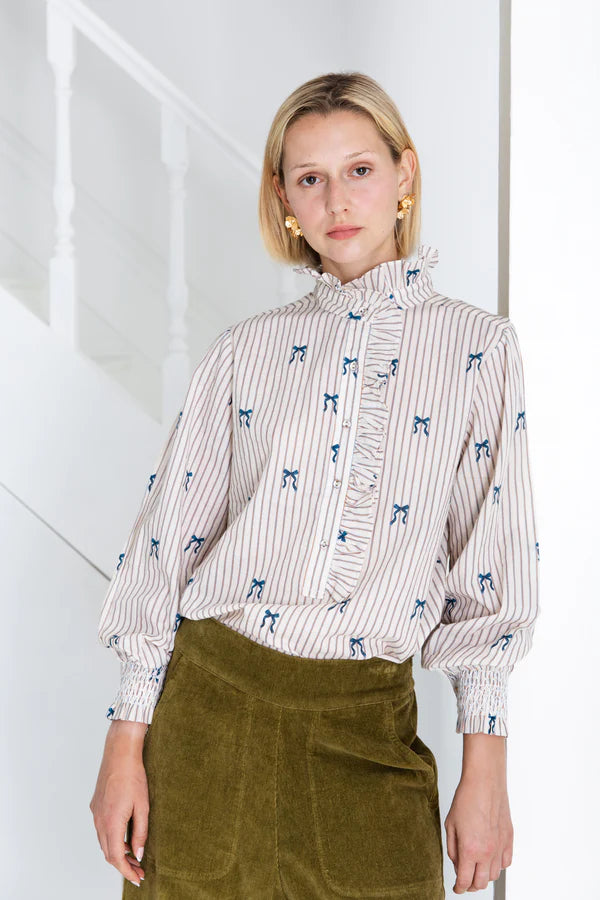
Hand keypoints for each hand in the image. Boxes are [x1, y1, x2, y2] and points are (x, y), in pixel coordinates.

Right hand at [90, 720, 148, 886]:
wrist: (119, 753)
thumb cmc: (134, 776)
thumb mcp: (143, 806)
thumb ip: (141, 832)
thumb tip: (138, 854)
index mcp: (111, 822)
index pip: (116, 857)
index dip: (126, 871)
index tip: (137, 878)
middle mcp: (99, 820)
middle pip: (108, 852)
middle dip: (123, 865)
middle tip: (138, 871)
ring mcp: (95, 813)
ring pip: (104, 842)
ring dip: (117, 853)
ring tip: (134, 858)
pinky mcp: (96, 806)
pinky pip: (102, 830)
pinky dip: (112, 840)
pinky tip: (125, 838)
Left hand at [444, 771, 512, 892]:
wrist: (484, 783)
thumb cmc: (466, 799)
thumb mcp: (450, 825)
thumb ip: (453, 850)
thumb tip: (458, 865)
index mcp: (470, 850)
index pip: (465, 881)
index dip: (459, 888)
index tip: (457, 888)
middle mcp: (487, 852)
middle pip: (481, 883)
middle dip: (471, 885)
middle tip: (465, 881)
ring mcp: (500, 847)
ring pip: (495, 875)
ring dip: (484, 875)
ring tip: (476, 867)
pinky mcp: (509, 839)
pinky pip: (506, 863)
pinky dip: (498, 865)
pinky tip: (490, 858)